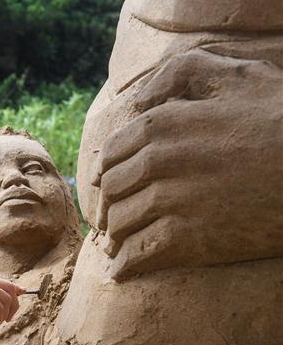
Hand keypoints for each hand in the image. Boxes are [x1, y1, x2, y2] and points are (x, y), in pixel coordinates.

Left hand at [93, 48, 282, 278]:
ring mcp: (172, 202)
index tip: (106, 186)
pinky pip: (140, 256)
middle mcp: (159, 162)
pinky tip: (123, 271)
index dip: (106, 173)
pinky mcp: (190, 240)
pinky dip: (126, 265)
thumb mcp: (238, 77)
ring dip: (115, 237)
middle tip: (108, 220)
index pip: (112, 154)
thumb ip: (182, 73)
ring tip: (116, 246)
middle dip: (108, 206)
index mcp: (162, 124)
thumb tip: (139, 99)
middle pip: (113, 191)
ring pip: (122, 224)